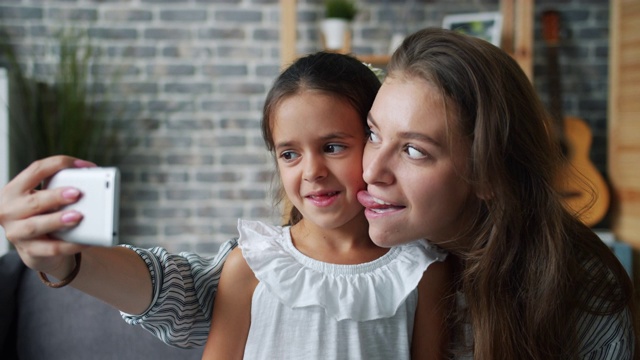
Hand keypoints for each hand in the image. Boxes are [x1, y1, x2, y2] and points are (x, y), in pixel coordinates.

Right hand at [0, 155, 95, 277]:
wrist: (35, 247)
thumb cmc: (42, 214)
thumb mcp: (43, 198)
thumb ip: (58, 187)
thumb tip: (90, 177)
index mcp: (13, 190)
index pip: (35, 170)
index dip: (59, 164)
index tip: (83, 166)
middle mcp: (9, 211)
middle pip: (33, 201)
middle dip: (56, 197)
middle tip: (76, 193)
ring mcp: (16, 232)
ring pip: (36, 226)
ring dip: (58, 221)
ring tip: (78, 217)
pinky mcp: (29, 251)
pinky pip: (51, 248)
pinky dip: (70, 245)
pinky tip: (85, 241)